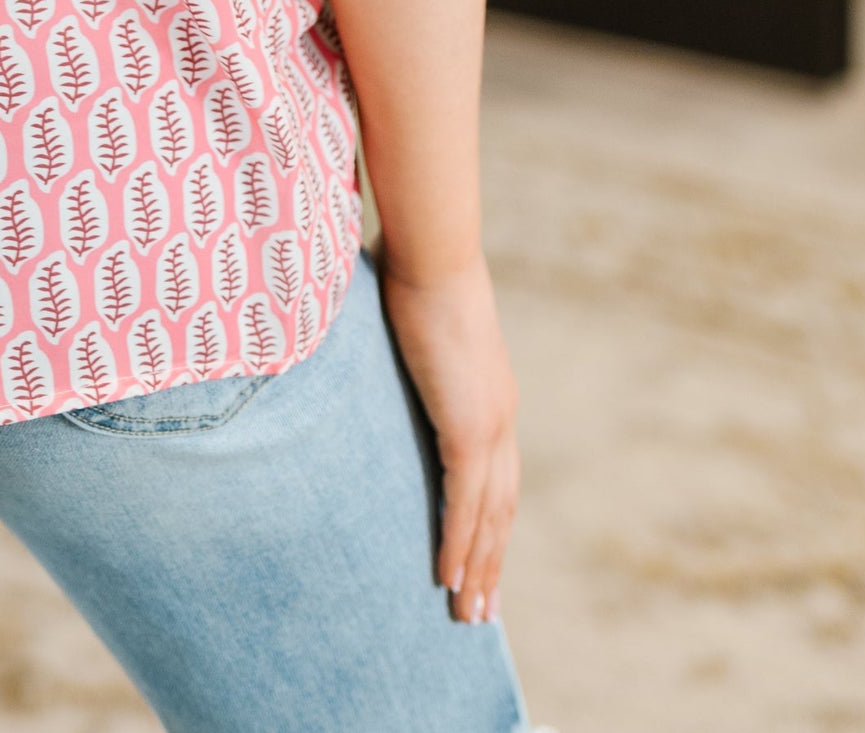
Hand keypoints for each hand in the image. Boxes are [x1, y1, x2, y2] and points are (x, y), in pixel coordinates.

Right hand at [379, 249, 517, 624]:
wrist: (434, 251)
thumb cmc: (414, 267)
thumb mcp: (409, 320)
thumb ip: (396, 344)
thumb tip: (364, 332)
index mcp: (490, 396)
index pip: (496, 477)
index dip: (490, 522)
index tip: (484, 561)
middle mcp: (500, 418)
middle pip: (499, 510)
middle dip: (489, 563)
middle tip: (480, 612)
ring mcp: (490, 425)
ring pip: (488, 518)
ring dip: (477, 569)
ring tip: (467, 614)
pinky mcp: (469, 428)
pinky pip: (464, 503)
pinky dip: (457, 545)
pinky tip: (447, 580)